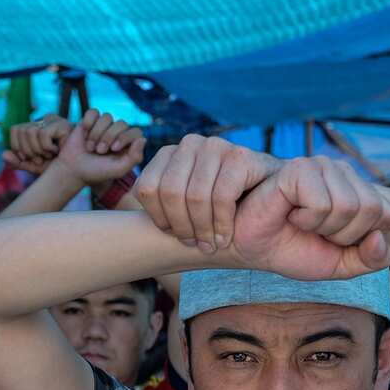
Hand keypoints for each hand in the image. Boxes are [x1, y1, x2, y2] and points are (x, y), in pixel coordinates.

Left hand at [3, 114, 71, 174]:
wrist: (79, 170)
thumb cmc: (59, 167)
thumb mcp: (35, 166)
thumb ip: (19, 162)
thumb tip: (3, 154)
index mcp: (36, 127)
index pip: (16, 129)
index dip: (18, 146)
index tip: (30, 158)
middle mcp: (44, 120)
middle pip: (21, 130)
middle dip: (28, 151)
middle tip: (42, 158)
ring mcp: (54, 120)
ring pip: (30, 131)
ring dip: (39, 150)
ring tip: (51, 155)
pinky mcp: (62, 124)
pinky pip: (43, 134)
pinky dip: (47, 147)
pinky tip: (59, 150)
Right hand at [54, 110, 144, 186]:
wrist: (73, 170)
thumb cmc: (97, 172)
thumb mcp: (119, 169)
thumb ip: (135, 157)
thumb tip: (142, 139)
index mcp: (128, 145)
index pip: (136, 132)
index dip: (125, 137)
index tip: (114, 149)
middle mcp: (117, 133)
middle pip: (121, 123)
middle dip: (109, 137)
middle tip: (99, 151)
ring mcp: (104, 126)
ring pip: (107, 117)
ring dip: (97, 133)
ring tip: (90, 147)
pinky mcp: (90, 121)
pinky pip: (93, 112)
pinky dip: (89, 122)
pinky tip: (84, 133)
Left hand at [136, 135, 280, 252]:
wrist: (270, 201)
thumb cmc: (219, 210)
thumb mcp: (184, 206)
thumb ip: (160, 208)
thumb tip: (120, 229)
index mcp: (170, 154)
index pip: (146, 188)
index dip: (158, 219)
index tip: (175, 236)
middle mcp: (189, 144)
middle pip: (168, 192)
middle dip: (182, 227)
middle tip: (196, 245)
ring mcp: (215, 145)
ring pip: (193, 196)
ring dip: (202, 229)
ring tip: (210, 244)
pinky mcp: (240, 155)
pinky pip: (221, 196)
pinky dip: (222, 224)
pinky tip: (225, 236)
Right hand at [231, 156, 389, 279]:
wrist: (251, 249)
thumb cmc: (293, 250)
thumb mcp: (340, 264)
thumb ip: (371, 259)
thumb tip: (379, 238)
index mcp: (357, 189)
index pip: (388, 215)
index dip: (361, 240)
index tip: (332, 240)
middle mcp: (343, 172)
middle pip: (372, 210)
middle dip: (343, 235)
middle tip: (315, 232)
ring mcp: (322, 166)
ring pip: (349, 207)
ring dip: (322, 227)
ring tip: (302, 223)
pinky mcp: (300, 168)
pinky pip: (322, 203)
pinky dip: (306, 219)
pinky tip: (291, 213)